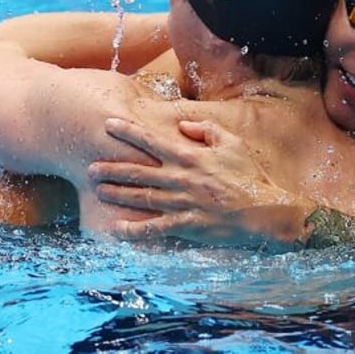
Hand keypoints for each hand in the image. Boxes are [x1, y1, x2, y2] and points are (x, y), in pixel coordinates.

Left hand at [88, 118, 314, 250]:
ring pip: (141, 197)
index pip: (151, 141)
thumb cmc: (249, 175)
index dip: (128, 132)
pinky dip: (134, 230)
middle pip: (137, 171)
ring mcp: (181, 203)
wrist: (265, 211)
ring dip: (117, 194)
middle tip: (89, 167)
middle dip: (111, 168)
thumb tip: (182, 125)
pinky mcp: (186, 226)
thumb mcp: (232, 143)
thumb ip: (206, 130)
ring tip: (97, 190)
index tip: (108, 124)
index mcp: (190, 156)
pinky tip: (116, 229)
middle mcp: (180, 178)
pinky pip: (154, 228)